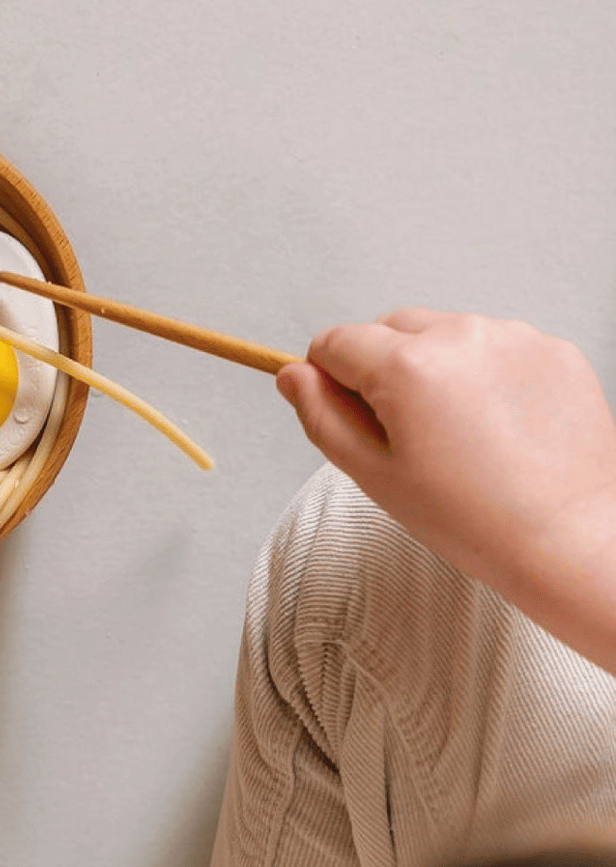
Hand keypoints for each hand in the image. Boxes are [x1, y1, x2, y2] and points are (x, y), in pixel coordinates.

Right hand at [276, 310, 615, 666]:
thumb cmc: (476, 520)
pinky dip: (483, 374)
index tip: (352, 415)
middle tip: (405, 432)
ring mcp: (512, 338)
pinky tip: (496, 426)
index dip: (330, 379)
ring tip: (457, 433)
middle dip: (381, 368)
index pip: (335, 341)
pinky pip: (493, 346)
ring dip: (432, 367)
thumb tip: (294, 376)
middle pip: (387, 328)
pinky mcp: (552, 349)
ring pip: (441, 334)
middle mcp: (460, 336)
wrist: (572, 539)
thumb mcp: (373, 474)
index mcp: (407, 366)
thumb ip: (321, 415)